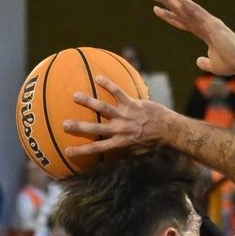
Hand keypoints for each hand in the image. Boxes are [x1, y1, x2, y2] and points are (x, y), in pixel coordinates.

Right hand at [61, 75, 183, 159]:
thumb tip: (110, 157)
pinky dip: (108, 84)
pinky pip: (118, 92)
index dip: (82, 152)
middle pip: (95, 128)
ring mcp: (126, 115)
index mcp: (120, 143)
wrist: (170, 130)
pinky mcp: (133, 104)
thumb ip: (122, 152)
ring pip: (103, 107)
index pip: (97, 149)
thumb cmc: (154, 142)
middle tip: (65, 124)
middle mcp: (120, 130)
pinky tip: (98, 77)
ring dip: (88, 101)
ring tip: (75, 96)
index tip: (67, 151)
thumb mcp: (137, 152)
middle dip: (79, 127)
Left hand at [151, 0, 234, 76]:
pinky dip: (187, 2)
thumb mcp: (212, 65)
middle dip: (167, 2)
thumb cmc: (230, 64)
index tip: (156, 9)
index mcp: (204, 32)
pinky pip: (197, 11)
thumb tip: (198, 61)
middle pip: (182, 11)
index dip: (170, 15)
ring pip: (186, 8)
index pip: (183, 22)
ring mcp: (208, 22)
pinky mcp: (212, 23)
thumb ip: (204, 62)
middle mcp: (205, 24)